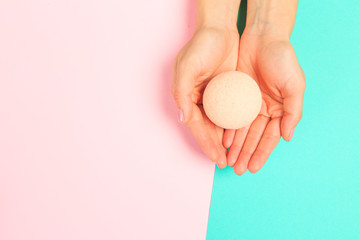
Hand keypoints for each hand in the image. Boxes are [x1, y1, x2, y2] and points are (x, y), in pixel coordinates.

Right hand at [172, 26, 238, 167]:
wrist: (219, 28)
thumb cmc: (200, 46)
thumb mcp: (187, 67)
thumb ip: (182, 93)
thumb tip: (184, 119)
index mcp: (187, 97)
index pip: (196, 126)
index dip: (206, 143)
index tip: (216, 159)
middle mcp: (199, 99)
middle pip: (208, 129)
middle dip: (216, 147)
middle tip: (227, 164)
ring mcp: (214, 96)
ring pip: (220, 124)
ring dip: (226, 141)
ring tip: (234, 156)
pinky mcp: (228, 91)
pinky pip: (231, 112)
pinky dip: (234, 125)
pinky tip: (241, 137)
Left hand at [223, 32, 305, 174]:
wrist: (263, 37)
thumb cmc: (282, 59)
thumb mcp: (294, 85)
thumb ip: (293, 112)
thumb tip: (288, 137)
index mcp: (279, 110)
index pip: (269, 138)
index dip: (261, 153)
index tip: (253, 168)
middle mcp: (264, 110)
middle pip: (253, 137)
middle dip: (246, 154)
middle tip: (237, 170)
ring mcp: (249, 104)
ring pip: (241, 130)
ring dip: (235, 146)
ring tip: (228, 161)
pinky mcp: (235, 95)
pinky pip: (231, 116)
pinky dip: (227, 129)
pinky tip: (222, 141)